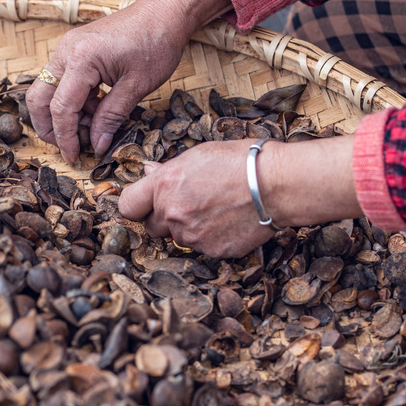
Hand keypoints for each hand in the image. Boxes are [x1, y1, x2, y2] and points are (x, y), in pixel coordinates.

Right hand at [26, 0, 230, 163]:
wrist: (166, 11)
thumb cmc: (157, 43)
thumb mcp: (137, 87)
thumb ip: (111, 117)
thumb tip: (96, 145)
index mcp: (81, 59)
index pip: (60, 108)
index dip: (65, 137)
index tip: (74, 157)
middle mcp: (66, 50)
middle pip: (38, 98)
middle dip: (49, 127)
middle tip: (69, 147)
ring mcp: (68, 47)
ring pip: (47, 89)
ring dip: (63, 114)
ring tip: (92, 128)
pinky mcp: (75, 48)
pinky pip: (62, 80)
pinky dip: (72, 100)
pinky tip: (96, 110)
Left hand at [118, 134, 361, 258]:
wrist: (278, 184)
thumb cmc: (242, 161)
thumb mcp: (200, 154)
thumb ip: (169, 169)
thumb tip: (148, 172)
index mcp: (164, 185)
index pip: (128, 206)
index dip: (136, 205)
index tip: (144, 204)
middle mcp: (172, 213)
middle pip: (151, 226)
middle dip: (164, 217)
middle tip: (188, 203)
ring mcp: (192, 236)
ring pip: (177, 238)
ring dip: (188, 228)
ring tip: (214, 209)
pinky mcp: (211, 251)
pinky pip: (201, 248)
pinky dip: (210, 238)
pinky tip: (228, 221)